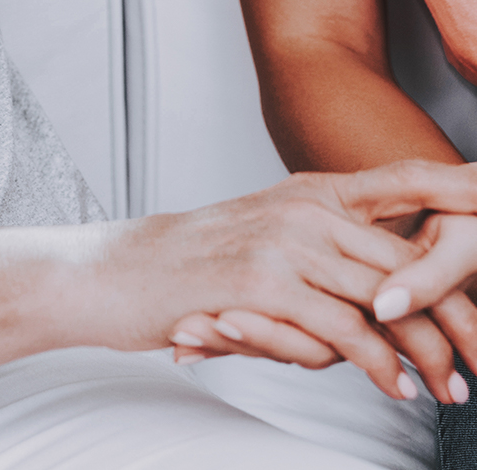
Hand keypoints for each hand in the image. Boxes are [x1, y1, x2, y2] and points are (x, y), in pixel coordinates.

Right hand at [161, 161, 476, 406]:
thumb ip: (327, 255)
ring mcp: (286, 242)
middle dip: (456, 310)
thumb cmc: (200, 265)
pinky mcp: (265, 285)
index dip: (457, 186)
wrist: (124, 271)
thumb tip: (386, 291)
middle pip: (408, 258)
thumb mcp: (271, 239)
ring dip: (425, 351)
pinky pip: (344, 331)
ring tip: (450, 387)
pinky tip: (396, 387)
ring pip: (385, 298)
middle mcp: (307, 208)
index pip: (404, 181)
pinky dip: (378, 365)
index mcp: (313, 191)